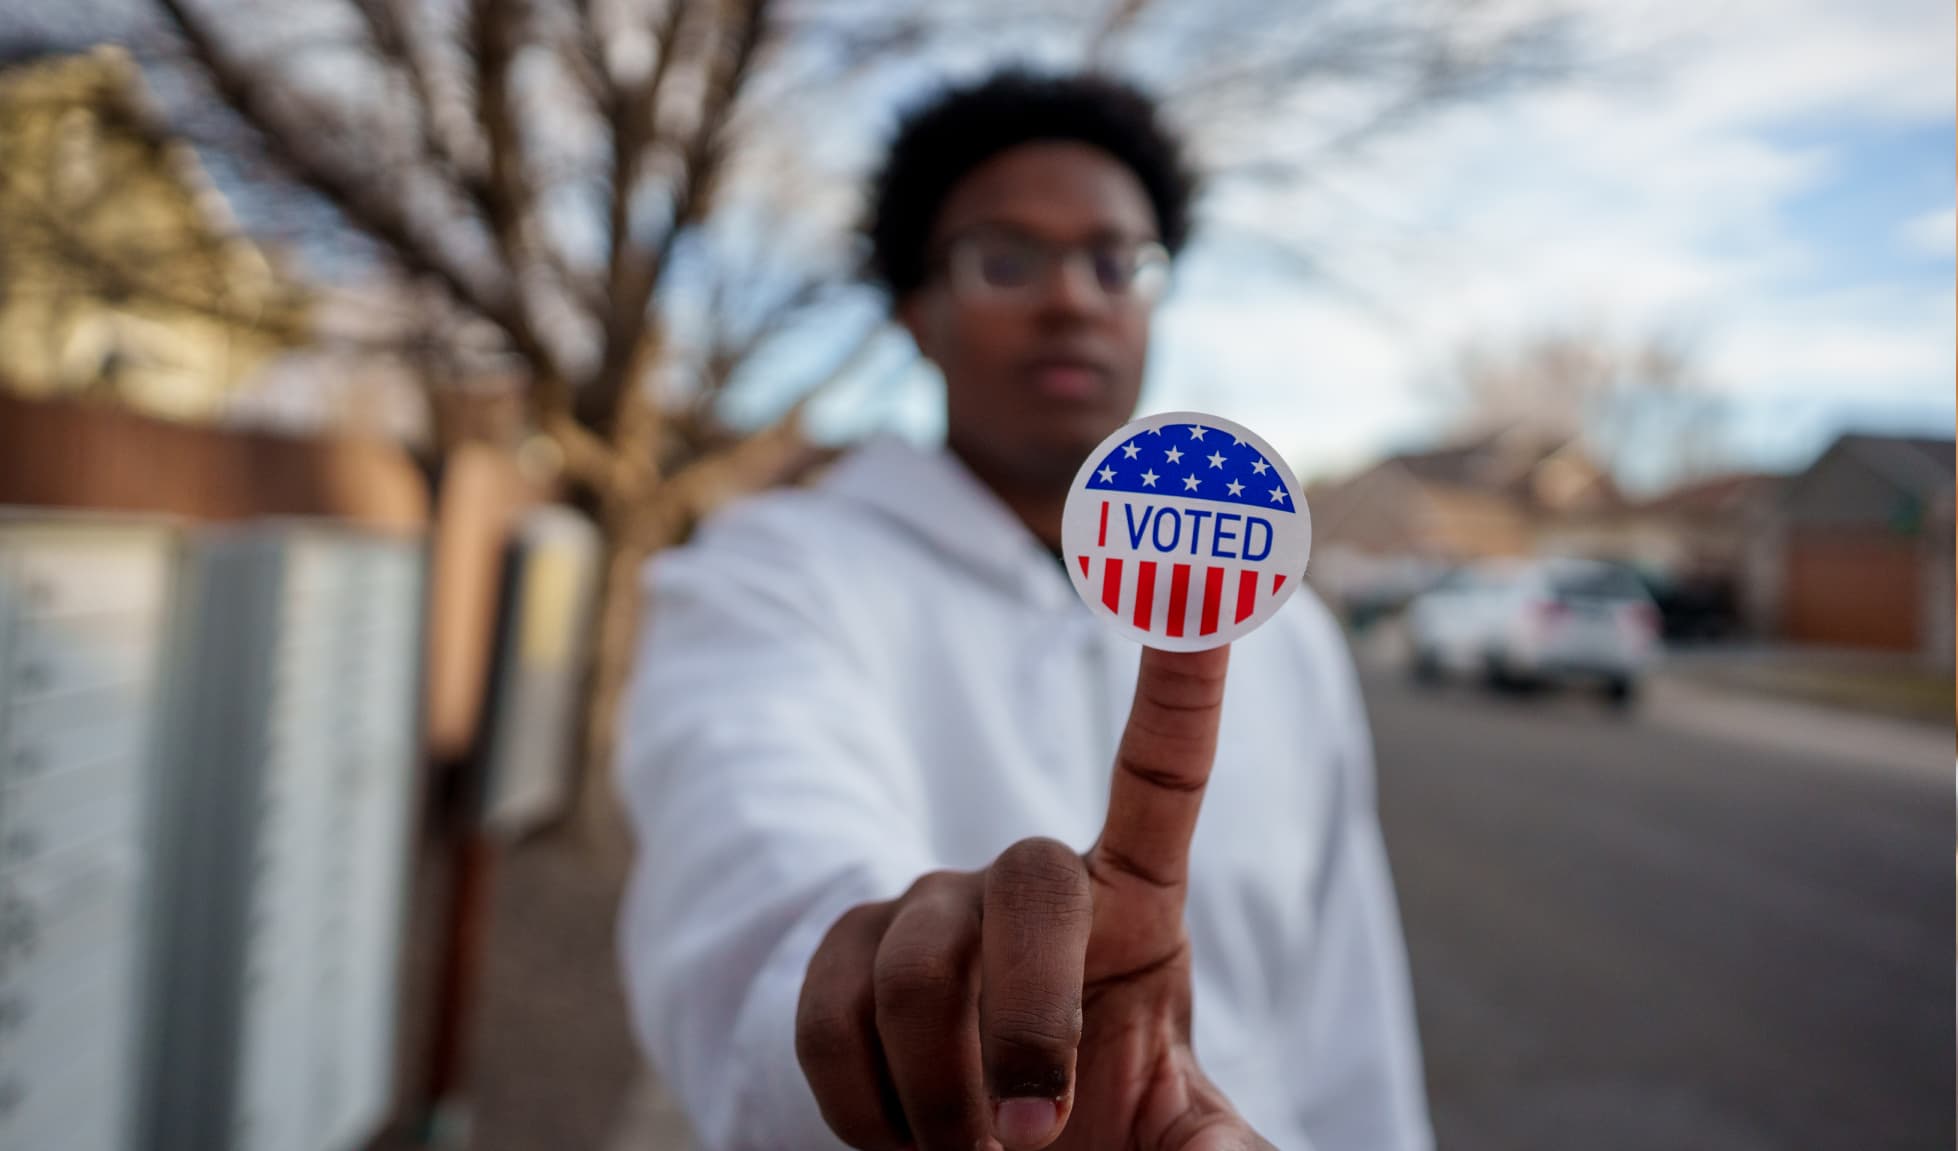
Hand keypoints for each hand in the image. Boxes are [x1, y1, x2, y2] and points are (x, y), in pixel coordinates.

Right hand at [796, 645, 1275, 1150]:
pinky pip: (829, 1013)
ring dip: (941, 1100)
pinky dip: (865, 1106)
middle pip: (1027, 885)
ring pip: (913, 971)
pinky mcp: (845, 953)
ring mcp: (930, 908)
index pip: (1163, 768)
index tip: (1202, 569)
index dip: (1181, 676)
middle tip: (1032, 1141)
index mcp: (1136, 902)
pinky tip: (904, 1140)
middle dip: (1024, 1024)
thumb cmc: (1108, 1139)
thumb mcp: (1183, 1141)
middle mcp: (1029, 881)